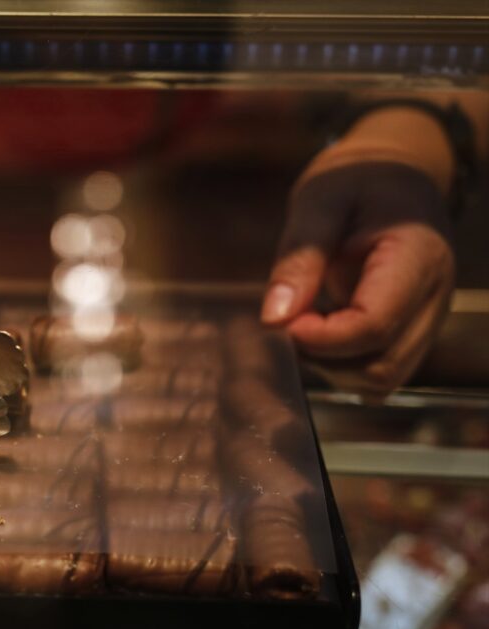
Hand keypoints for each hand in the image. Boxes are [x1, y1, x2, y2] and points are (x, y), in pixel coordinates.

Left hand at [262, 160, 454, 397]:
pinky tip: (320, 328)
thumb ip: (299, 260)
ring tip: (304, 321)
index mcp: (417, 258)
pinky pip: (379, 370)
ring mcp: (426, 321)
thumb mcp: (319, 202)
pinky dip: (342, 364)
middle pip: (379, 367)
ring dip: (331, 366)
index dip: (321, 337)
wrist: (397, 173)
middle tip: (289, 319)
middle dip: (323, 357)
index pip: (374, 326)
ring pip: (381, 379)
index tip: (282, 322)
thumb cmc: (357, 180)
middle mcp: (432, 299)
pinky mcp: (411, 332)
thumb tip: (273, 320)